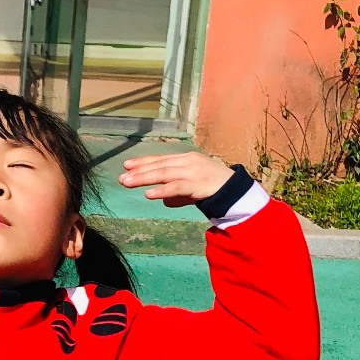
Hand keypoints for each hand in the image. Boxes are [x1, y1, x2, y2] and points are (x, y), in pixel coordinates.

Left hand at [117, 149, 231, 207]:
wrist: (237, 191)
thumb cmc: (214, 187)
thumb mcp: (193, 188)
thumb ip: (177, 193)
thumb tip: (163, 200)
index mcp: (186, 159)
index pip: (161, 160)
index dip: (144, 162)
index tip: (126, 165)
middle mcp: (188, 162)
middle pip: (159, 166)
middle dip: (139, 171)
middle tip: (122, 177)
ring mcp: (193, 172)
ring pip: (164, 174)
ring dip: (144, 178)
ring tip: (128, 182)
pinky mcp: (198, 185)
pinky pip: (176, 187)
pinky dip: (161, 190)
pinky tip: (148, 194)